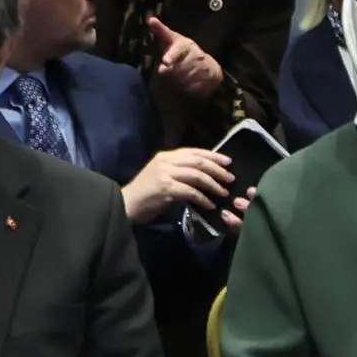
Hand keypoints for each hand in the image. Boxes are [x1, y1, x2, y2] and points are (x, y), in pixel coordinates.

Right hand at [118, 146, 236, 228]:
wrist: (126, 205)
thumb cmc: (145, 193)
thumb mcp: (162, 176)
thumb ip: (179, 172)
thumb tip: (204, 175)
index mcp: (165, 156)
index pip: (194, 151)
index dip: (213, 155)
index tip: (228, 162)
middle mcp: (166, 161)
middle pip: (198, 162)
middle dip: (217, 170)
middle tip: (230, 178)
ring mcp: (165, 174)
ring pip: (197, 175)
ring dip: (213, 185)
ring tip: (223, 192)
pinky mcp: (166, 188)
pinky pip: (191, 192)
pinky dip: (203, 198)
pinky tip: (209, 205)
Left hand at [147, 18, 226, 100]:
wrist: (208, 66)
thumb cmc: (184, 51)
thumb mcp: (173, 39)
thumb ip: (162, 31)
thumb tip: (150, 19)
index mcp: (186, 45)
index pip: (178, 50)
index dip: (172, 56)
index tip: (165, 62)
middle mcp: (197, 56)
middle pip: (177, 69)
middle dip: (170, 73)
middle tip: (167, 72)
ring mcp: (203, 69)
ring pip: (183, 80)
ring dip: (176, 82)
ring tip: (176, 78)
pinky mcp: (208, 82)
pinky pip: (191, 90)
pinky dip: (185, 90)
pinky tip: (185, 85)